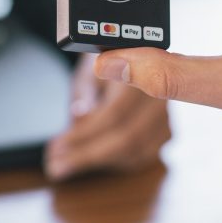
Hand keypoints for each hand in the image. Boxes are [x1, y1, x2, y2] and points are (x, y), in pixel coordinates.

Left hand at [44, 53, 170, 179]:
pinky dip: (115, 162)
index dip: (84, 135)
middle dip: (86, 155)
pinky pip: (141, 156)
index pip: (114, 114)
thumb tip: (80, 115)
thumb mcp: (89, 70)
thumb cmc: (104, 63)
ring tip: (65, 164)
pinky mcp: (166, 132)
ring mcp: (166, 117)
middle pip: (127, 139)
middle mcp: (160, 98)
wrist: (131, 58)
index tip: (57, 147)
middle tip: (55, 164)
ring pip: (135, 151)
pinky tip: (92, 162)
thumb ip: (85, 92)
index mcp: (142, 74)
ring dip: (98, 163)